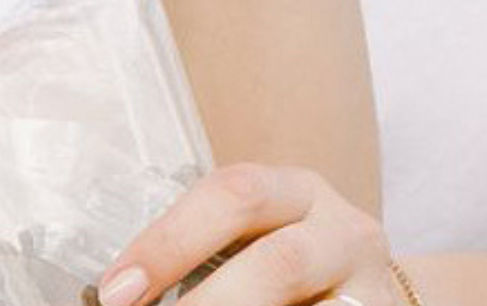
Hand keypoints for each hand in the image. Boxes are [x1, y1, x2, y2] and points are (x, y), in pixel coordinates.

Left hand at [90, 162, 400, 305]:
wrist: (366, 294)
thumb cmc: (282, 270)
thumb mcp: (254, 240)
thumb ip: (203, 253)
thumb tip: (122, 291)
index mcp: (297, 192)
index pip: (234, 194)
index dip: (170, 243)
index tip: (116, 291)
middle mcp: (344, 230)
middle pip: (280, 261)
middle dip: (208, 304)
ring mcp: (370, 284)